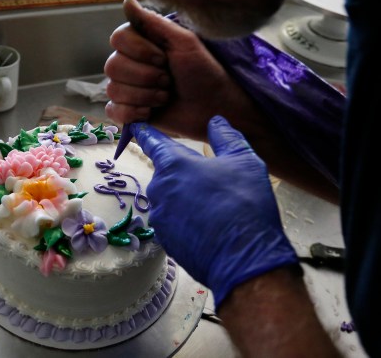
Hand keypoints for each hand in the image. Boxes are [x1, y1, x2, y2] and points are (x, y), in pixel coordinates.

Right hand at [104, 0, 261, 140]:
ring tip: (165, 96)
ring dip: (144, 95)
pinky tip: (150, 112)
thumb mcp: (183, 41)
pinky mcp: (129, 112)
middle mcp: (130, 63)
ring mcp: (127, 88)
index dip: (139, 51)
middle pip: (112, 66)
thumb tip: (127, 0)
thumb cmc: (203, 71)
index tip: (164, 58)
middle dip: (145, 76)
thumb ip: (152, 22)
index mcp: (140, 43)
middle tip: (169, 80)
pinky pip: (113, 111)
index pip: (117, 39)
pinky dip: (132, 112)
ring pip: (113, 89)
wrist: (214, 107)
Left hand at [131, 116, 298, 306]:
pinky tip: (210, 224)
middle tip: (212, 178)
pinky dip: (187, 220)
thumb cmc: (244, 202)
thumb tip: (216, 121)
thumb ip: (226, 136)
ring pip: (170, 197)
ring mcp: (160, 217)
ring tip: (216, 204)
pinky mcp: (166, 240)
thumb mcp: (244, 160)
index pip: (152, 140)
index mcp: (173, 164)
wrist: (243, 258)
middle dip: (184, 171)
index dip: (145, 131)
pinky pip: (174, 221)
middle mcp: (159, 189)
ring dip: (186, 196)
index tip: (136, 125)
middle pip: (167, 172)